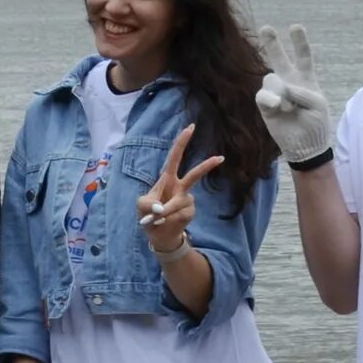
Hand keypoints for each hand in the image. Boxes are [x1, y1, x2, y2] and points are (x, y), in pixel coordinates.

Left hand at [137, 124, 222, 253]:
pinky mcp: (190, 212)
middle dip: (207, 166)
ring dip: (167, 210)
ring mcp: (187, 200)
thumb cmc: (149, 216)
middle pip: (194, 175)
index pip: (175, 157)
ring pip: (180, 201)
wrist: (158, 235)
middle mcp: (180, 187)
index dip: (181, 143)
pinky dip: (170, 219)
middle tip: (221, 158)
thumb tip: (161, 208)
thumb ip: (147, 203)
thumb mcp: (141, 206)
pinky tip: (167, 222)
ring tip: (158, 218)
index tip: (191, 128)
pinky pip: (181, 214)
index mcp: (167, 179)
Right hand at [253, 25, 336, 168]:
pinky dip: (270, 99)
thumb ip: (301, 91)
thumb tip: (280, 88)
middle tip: (266, 28)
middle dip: (272, 43)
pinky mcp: (265, 105)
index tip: (295, 27)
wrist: (305, 146)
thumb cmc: (315, 124)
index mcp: (305, 79)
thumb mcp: (317, 104)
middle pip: (279, 59)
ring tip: (287, 106)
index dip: (299, 42)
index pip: (303, 57)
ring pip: (270, 79)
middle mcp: (289, 82)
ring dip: (279, 90)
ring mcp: (275, 93)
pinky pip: (262, 95)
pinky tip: (277, 107)